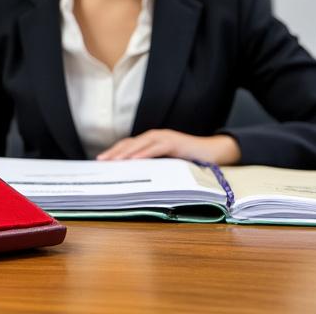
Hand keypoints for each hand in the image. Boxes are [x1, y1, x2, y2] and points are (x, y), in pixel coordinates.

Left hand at [96, 130, 240, 164]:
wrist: (215, 153)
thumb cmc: (191, 161)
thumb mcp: (167, 165)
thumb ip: (153, 167)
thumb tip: (134, 179)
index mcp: (152, 142)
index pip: (128, 146)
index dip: (114, 152)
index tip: (100, 161)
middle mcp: (156, 137)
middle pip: (130, 143)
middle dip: (114, 152)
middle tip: (100, 161)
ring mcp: (165, 137)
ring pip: (140, 143)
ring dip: (125, 152)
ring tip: (113, 160)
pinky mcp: (175, 142)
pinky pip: (157, 147)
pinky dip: (145, 152)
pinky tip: (135, 159)